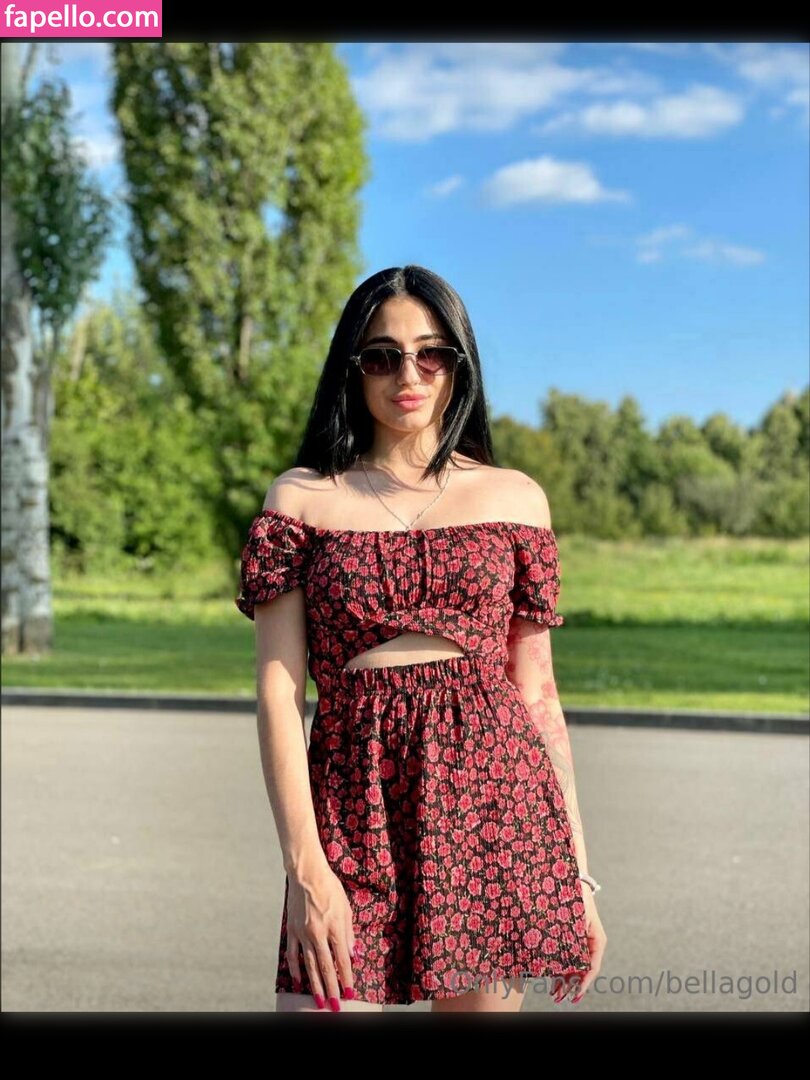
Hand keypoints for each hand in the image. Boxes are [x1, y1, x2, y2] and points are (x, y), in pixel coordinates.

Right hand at [285, 855, 355, 1009]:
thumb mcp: (346, 908)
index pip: (342, 959)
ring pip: (310, 966)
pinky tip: (298, 982)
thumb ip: (348, 933)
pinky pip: (293, 955)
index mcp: (334, 927)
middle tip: (335, 1007)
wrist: (307, 874)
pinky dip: (295, 970)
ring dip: (315, 986)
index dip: (347, 978)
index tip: (350, 993)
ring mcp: (303, 933)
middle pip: (326, 967)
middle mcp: (318, 933)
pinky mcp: (292, 931)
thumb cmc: (330, 887)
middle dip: (332, 989)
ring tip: (319, 1002)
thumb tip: (352, 954)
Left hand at [553, 886, 606, 1004]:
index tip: (576, 993)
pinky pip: (570, 958)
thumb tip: (569, 955)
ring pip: (575, 966)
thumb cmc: (577, 896)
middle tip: (560, 998)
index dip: (584, 981)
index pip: (592, 967)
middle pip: (582, 970)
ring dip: (566, 981)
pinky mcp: (574, 940)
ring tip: (556, 995)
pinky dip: (562, 969)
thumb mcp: (577, 916)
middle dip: (571, 986)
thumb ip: (574, 934)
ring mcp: (583, 943)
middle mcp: (591, 944)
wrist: (574, 881)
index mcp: (597, 940)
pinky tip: (555, 980)